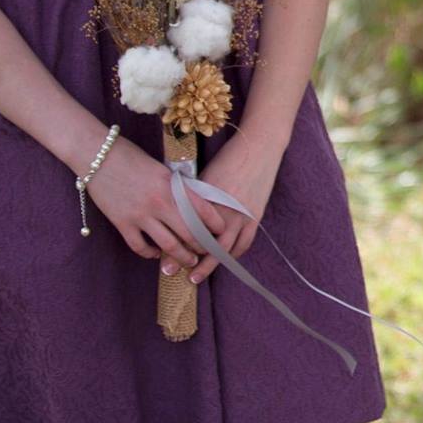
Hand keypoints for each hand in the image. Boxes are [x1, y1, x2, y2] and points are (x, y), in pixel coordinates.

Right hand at [85, 138, 228, 271]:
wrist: (98, 155)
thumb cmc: (132, 157)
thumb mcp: (162, 169)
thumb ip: (176, 187)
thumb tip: (193, 204)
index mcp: (173, 185)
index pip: (203, 209)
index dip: (216, 223)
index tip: (222, 231)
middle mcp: (160, 202)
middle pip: (189, 232)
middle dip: (202, 245)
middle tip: (209, 252)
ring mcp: (140, 215)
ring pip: (168, 245)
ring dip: (181, 256)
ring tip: (189, 261)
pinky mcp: (122, 223)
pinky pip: (140, 246)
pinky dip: (150, 254)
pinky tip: (156, 254)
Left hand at [187, 128, 285, 283]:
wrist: (260, 146)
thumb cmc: (229, 158)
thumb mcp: (206, 176)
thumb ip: (193, 199)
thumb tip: (178, 217)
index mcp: (206, 199)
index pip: (186, 230)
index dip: (174, 246)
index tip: (162, 258)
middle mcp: (222, 210)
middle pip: (203, 244)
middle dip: (187, 261)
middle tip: (173, 273)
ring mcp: (241, 215)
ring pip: (223, 249)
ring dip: (210, 265)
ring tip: (196, 276)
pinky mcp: (255, 216)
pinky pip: (244, 243)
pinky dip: (233, 254)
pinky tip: (223, 259)